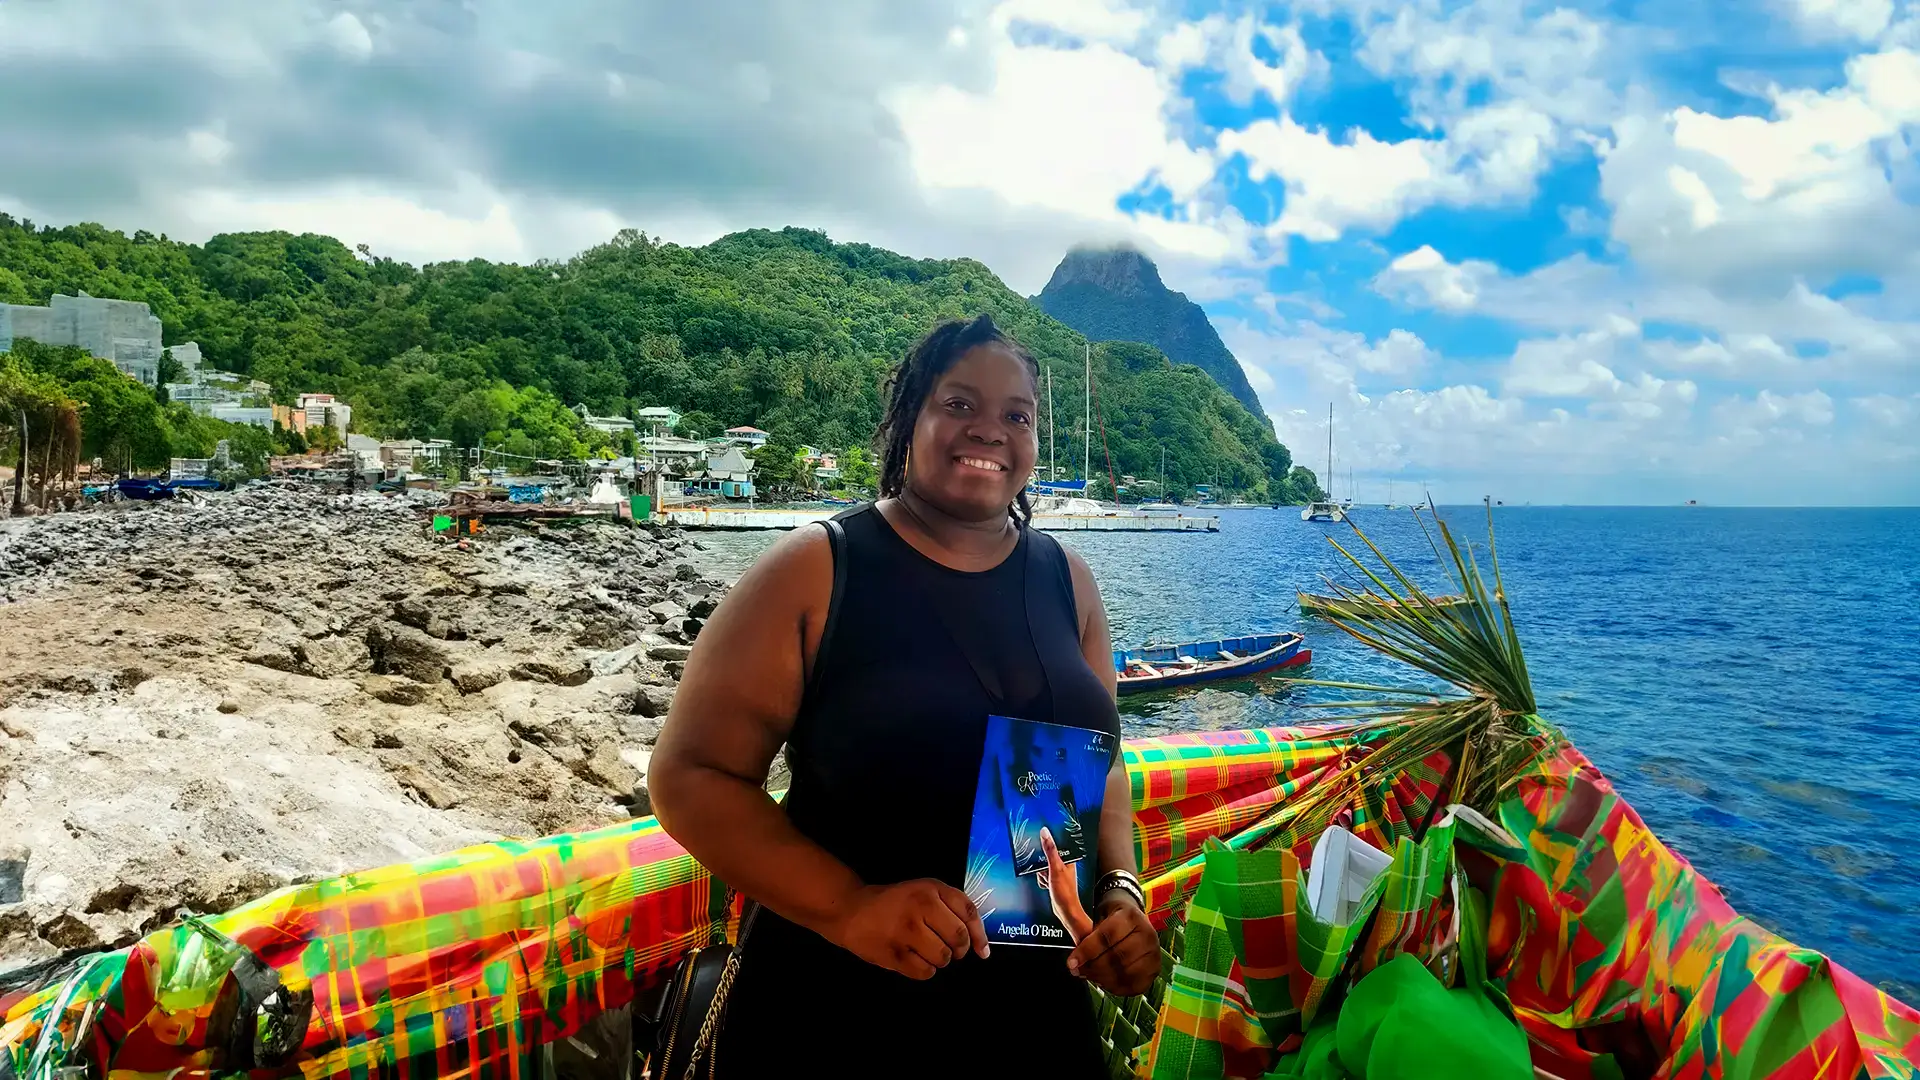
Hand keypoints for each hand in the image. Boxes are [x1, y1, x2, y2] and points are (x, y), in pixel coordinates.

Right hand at [823, 879, 989, 979]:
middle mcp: (920, 908)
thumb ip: (954, 909)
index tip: (981, 951)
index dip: (979, 935)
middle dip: (957, 949)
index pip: (968, 914)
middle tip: (946, 947)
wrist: (852, 911)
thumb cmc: (895, 902)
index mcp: (931, 890)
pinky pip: (925, 972)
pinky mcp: (894, 954)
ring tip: (926, 950)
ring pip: (943, 958)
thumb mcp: (925, 891)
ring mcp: (906, 932)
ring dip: (939, 960)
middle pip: (958, 939)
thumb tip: (981, 947)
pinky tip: (913, 958)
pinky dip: (924, 970)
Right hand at [1037, 827, 1094, 941]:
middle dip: (1042, 864)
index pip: (1056, 844)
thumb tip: (1045, 833)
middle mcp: (1064, 864)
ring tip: (1048, 880)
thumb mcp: (1055, 868)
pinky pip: (1042, 875)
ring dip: (1042, 873)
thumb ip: (1050, 850)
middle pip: (1047, 855)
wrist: (1065, 911)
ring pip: (1043, 866)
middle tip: (1046, 870)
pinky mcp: (1054, 880)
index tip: (1040, 841)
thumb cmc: (1065, 892)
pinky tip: (1047, 885)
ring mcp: (1058, 872)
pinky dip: (1042, 880)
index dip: (1047, 843)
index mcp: (1068, 858)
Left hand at [1067, 897, 1157, 996]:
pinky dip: (1116, 987)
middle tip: (1078, 970)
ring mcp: (1154, 953)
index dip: (1087, 951)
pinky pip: (1134, 986)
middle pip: (1117, 958)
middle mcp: (1148, 934)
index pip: (1107, 936)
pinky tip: (1104, 981)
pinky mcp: (1155, 970)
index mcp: (1131, 916)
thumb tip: (1073, 958)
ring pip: (1125, 974)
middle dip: (1093, 968)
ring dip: (1102, 979)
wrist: (1133, 920)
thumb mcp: (1097, 915)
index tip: (1072, 962)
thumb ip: (1082, 931)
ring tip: (1089, 975)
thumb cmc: (1113, 919)